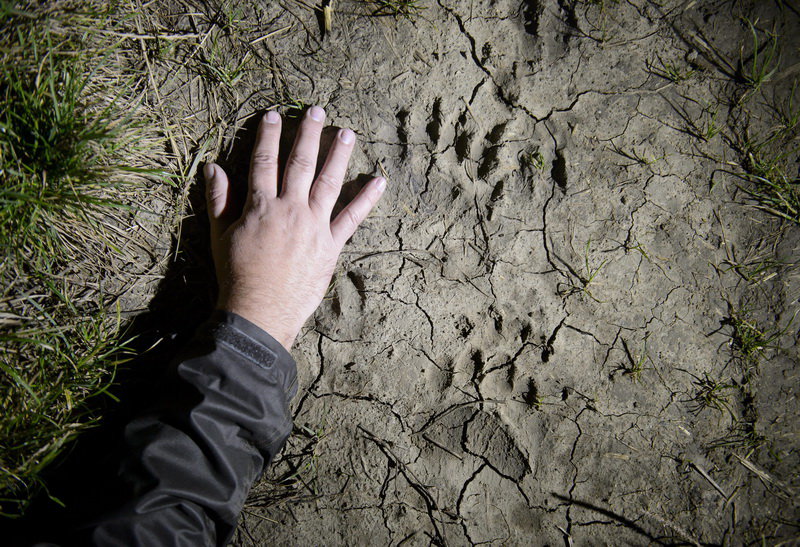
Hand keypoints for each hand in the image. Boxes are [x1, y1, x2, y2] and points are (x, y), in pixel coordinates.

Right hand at [203, 106, 385, 349]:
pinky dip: (367, 199)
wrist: (259, 311)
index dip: (269, 136)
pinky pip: (353, 218)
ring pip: (329, 182)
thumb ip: (219, 200)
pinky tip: (380, 180)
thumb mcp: (220, 235)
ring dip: (339, 155)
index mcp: (261, 205)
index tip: (274, 115)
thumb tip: (212, 168)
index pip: (264, 161)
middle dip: (309, 134)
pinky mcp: (331, 245)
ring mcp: (314, 226)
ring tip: (348, 132)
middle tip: (318, 111)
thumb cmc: (236, 275)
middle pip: (300, 164)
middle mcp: (290, 209)